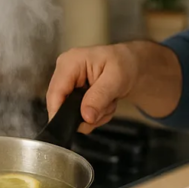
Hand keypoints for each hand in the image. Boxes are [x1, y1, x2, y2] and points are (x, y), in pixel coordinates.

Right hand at [47, 41, 181, 133]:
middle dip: (86, 114)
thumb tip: (85, 117)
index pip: (55, 93)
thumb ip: (99, 97)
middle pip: (62, 107)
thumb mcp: (116, 79)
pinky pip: (79, 115)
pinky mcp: (73, 95)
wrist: (132, 66)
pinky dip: (95, 115)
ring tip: (109, 102)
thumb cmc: (125, 64)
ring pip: (72, 115)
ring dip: (94, 116)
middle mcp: (64, 73)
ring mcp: (68, 85)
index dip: (62, 113)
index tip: (80, 125)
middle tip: (106, 107)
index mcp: (70, 62)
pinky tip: (105, 104)